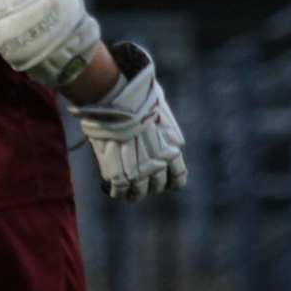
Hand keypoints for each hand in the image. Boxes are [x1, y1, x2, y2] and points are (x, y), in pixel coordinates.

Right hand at [67, 42, 187, 201]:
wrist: (115, 97)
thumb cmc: (135, 96)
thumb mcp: (161, 111)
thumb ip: (166, 128)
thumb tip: (171, 138)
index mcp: (171, 148)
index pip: (178, 177)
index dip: (171, 181)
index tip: (165, 180)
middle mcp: (158, 162)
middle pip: (157, 186)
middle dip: (151, 186)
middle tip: (141, 184)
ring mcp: (138, 169)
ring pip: (139, 192)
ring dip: (133, 194)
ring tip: (127, 192)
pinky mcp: (118, 172)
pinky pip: (119, 190)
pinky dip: (116, 191)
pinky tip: (112, 189)